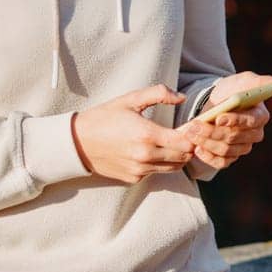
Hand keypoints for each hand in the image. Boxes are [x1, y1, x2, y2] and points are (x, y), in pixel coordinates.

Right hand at [71, 84, 195, 184]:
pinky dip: (161, 163)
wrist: (78, 142)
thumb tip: (181, 97)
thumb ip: (158, 94)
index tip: (190, 126)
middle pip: (183, 157)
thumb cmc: (104, 117)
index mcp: (147, 134)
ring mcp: (140, 169)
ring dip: (177, 156)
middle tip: (184, 134)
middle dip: (188, 146)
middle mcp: (145, 156)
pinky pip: (157, 172)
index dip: (193, 135)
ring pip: (173, 167)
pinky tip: (153, 150)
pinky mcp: (134, 178)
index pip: (185, 142)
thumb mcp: (130, 99)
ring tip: (172, 142)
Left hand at [180, 73, 271, 173]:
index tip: (219, 117)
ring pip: (226, 150)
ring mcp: (243, 148)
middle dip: (212, 132)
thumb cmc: (232, 90)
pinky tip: (197, 148)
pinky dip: (207, 157)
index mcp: (261, 116)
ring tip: (190, 132)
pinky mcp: (231, 157)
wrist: (216, 103)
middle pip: (234, 138)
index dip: (235, 121)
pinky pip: (221, 162)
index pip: (250, 122)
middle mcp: (255, 135)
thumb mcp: (243, 81)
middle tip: (194, 125)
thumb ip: (261, 82)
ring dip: (206, 142)